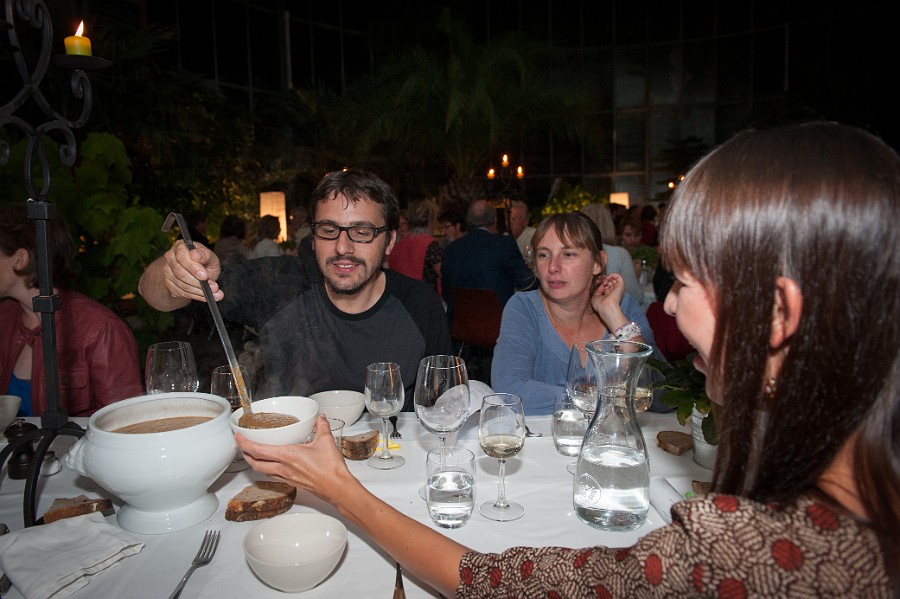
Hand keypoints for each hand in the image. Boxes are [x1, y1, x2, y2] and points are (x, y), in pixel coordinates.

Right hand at [161, 240, 223, 302]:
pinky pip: (182, 293)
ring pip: (182, 284)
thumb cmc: (205, 262)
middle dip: (198, 282)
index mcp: (180, 246)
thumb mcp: (210, 257)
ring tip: (215, 294)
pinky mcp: (169, 284)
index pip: (181, 256)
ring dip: (199, 291)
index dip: (193, 267)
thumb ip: (205, 255)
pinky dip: (196, 296)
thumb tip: (196, 255)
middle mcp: (170, 258)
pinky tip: (206, 296)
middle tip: (214, 288)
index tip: (205, 276)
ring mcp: (168, 272)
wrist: (199, 274)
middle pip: (180, 272)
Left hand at [236, 415, 356, 503]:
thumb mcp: (326, 441)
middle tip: (241, 445)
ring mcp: (286, 477)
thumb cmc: (330, 469)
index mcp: (288, 456)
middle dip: (244, 454)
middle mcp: (283, 468)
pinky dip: (266, 469)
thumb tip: (319, 418)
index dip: (244, 443)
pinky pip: (272, 475)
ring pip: (262, 471)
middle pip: (255, 463)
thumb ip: (321, 426)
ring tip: (252, 454)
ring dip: (254, 462)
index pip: (258, 450)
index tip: (238, 436)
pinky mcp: (291, 482)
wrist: (337, 488)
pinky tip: (270, 464)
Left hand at [591, 273, 627, 325]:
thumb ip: (598, 289)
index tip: (597, 281)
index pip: (606, 285)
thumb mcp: (595, 296)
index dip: (601, 281)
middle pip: (609, 281)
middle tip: (599, 279)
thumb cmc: (600, 305)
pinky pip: (618, 276)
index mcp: (608, 294)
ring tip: (604, 280)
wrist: (606, 307)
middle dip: (603, 278)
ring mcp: (617, 288)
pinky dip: (612, 275)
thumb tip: (602, 284)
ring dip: (607, 277)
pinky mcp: (620, 286)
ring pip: (613, 278)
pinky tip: (607, 278)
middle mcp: (613, 291)